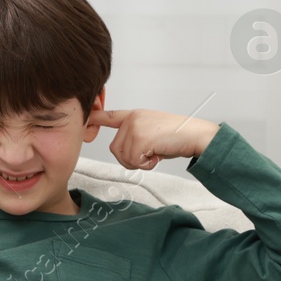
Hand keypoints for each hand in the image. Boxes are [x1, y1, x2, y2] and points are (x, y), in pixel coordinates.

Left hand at [86, 108, 220, 170]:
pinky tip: (158, 155)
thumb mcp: (152, 132)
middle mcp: (132, 119)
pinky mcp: (140, 138)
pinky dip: (147, 164)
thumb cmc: (178, 136)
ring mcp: (134, 127)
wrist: (195, 135)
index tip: (84, 122)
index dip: (94, 120)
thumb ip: (135, 137)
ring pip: (123, 157)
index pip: (109, 116)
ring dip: (140, 162)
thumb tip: (125, 153)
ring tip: (156, 152)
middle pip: (115, 149)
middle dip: (131, 159)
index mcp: (134, 115)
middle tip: (150, 153)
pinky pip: (134, 161)